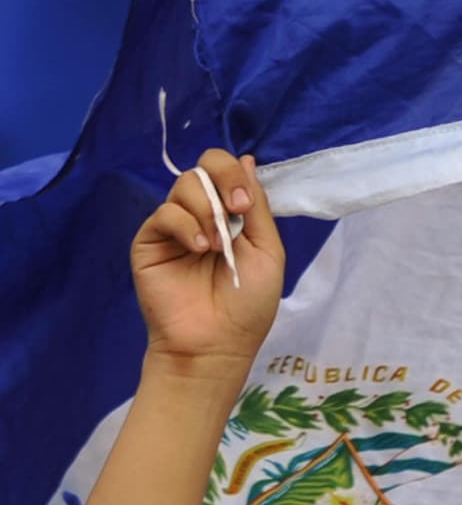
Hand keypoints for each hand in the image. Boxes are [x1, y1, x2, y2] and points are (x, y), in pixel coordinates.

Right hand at [132, 148, 284, 377]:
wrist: (215, 344)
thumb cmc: (247, 306)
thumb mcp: (267, 253)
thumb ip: (258, 208)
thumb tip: (249, 160)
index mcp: (231, 217)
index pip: (227, 171)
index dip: (236, 175)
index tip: (246, 204)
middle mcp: (202, 215)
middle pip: (204, 168)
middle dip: (223, 180)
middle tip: (236, 210)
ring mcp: (175, 227)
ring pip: (185, 185)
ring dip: (206, 210)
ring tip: (217, 248)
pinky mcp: (151, 240)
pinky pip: (165, 212)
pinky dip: (185, 225)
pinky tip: (198, 249)